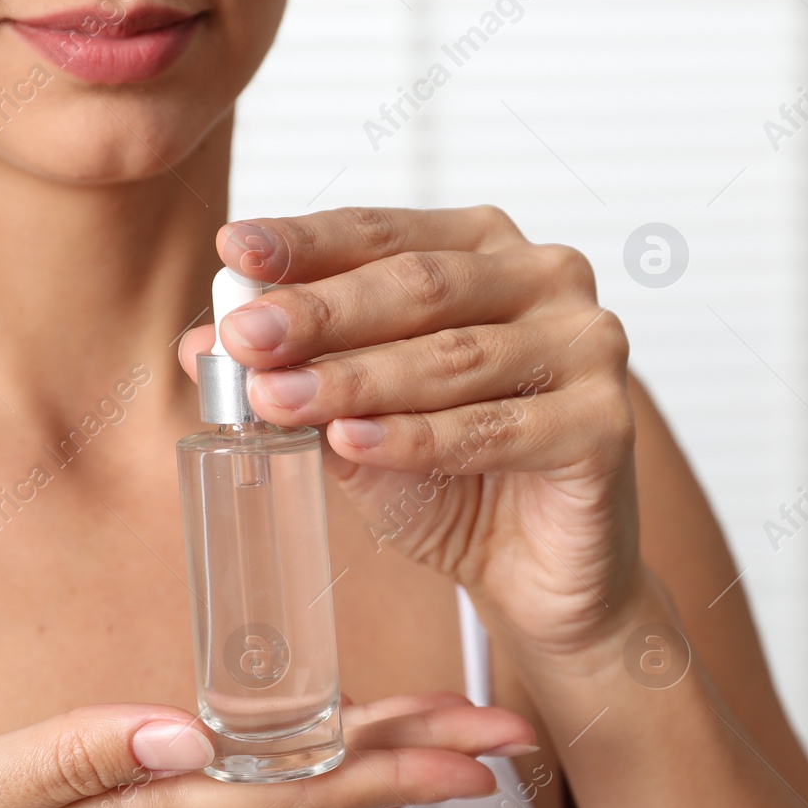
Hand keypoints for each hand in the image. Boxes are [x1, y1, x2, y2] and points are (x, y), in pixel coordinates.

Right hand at [0, 694, 528, 807]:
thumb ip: (59, 764)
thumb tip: (178, 734)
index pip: (285, 788)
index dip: (387, 765)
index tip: (476, 751)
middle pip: (306, 792)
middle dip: (414, 759)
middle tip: (506, 736)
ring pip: (277, 789)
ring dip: (369, 758)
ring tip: (447, 734)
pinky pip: (227, 788)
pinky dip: (296, 764)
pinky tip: (318, 750)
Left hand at [181, 206, 644, 658]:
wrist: (536, 575)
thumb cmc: (452, 483)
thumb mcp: (355, 421)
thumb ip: (298, 375)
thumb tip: (201, 344)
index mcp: (486, 251)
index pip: (385, 232)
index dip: (307, 242)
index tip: (234, 248)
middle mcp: (547, 280)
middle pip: (420, 285)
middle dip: (321, 312)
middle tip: (246, 336)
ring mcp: (588, 346)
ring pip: (453, 357)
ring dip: (356, 379)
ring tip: (279, 399)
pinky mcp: (606, 424)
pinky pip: (495, 428)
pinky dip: (417, 439)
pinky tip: (354, 441)